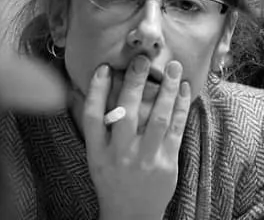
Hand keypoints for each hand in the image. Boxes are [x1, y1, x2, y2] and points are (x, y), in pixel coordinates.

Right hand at [83, 56, 190, 219]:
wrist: (131, 215)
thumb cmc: (110, 179)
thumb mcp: (94, 157)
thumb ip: (92, 126)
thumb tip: (81, 91)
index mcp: (98, 152)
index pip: (93, 117)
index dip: (97, 90)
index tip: (104, 68)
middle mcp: (120, 154)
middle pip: (126, 113)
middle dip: (135, 83)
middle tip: (142, 59)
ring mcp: (145, 159)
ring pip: (156, 118)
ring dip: (165, 90)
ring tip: (172, 66)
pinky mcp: (167, 163)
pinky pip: (175, 130)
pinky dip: (180, 107)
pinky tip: (182, 89)